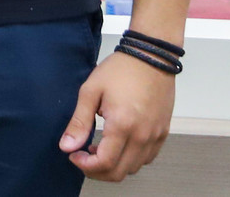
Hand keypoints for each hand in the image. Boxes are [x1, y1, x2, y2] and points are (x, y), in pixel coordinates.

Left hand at [60, 51, 175, 181]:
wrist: (151, 57)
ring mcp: (155, 136)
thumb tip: (67, 147)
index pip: (104, 164)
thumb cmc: (120, 70)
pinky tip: (118, 143)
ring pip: (134, 168)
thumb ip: (79, 122)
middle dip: (97, 170)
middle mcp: (142, 136)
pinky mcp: (163, 132)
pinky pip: (147, 158)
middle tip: (83, 155)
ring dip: (114, 165)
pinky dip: (131, 159)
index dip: (85, 165)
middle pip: (119, 172)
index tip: (74, 155)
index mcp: (122, 126)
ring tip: (99, 147)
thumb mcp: (91, 91)